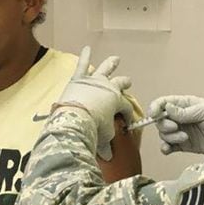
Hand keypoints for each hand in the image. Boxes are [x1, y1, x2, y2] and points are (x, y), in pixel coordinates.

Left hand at [56, 46, 133, 160]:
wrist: (76, 119)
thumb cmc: (94, 128)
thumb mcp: (104, 136)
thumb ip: (107, 141)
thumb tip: (107, 156)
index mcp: (117, 100)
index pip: (126, 107)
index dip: (127, 115)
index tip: (126, 123)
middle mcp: (108, 87)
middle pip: (120, 83)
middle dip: (124, 83)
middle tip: (127, 82)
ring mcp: (94, 80)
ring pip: (105, 69)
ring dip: (110, 64)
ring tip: (115, 59)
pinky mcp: (78, 78)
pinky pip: (82, 65)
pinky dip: (84, 56)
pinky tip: (86, 48)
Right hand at [147, 95, 203, 154]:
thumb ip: (184, 112)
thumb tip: (167, 108)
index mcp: (184, 104)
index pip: (163, 103)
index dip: (155, 107)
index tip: (154, 114)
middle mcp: (180, 118)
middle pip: (161, 121)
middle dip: (164, 125)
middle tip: (175, 127)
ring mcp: (181, 131)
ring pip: (164, 134)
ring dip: (170, 137)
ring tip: (184, 137)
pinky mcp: (184, 145)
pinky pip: (169, 147)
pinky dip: (165, 148)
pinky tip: (168, 148)